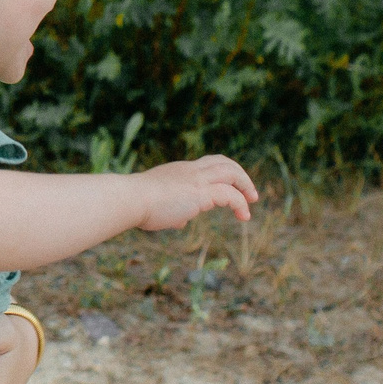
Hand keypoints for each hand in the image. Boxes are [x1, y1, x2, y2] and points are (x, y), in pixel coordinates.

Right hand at [127, 155, 257, 229]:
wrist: (130, 199)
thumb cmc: (137, 205)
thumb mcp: (157, 205)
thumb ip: (172, 210)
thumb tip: (182, 221)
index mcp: (180, 171)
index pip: (207, 164)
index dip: (223, 172)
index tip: (230, 188)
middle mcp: (190, 171)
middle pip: (223, 162)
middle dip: (240, 175)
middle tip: (250, 192)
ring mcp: (196, 180)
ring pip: (231, 172)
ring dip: (245, 185)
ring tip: (252, 201)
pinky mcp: (200, 194)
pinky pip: (229, 195)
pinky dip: (241, 203)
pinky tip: (244, 216)